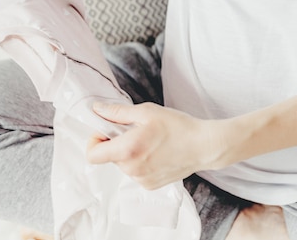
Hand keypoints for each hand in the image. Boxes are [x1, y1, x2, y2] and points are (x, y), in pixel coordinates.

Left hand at [86, 102, 226, 189]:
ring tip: (152, 142)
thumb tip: (97, 110)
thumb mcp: (147, 112)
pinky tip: (158, 153)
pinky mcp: (150, 185)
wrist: (204, 146)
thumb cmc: (179, 127)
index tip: (106, 131)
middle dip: (117, 143)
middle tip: (138, 131)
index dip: (94, 140)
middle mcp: (131, 169)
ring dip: (130, 153)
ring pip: (123, 165)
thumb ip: (118, 113)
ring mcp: (141, 180)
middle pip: (110, 157)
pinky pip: (136, 172)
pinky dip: (141, 162)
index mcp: (127, 150)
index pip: (92, 154)